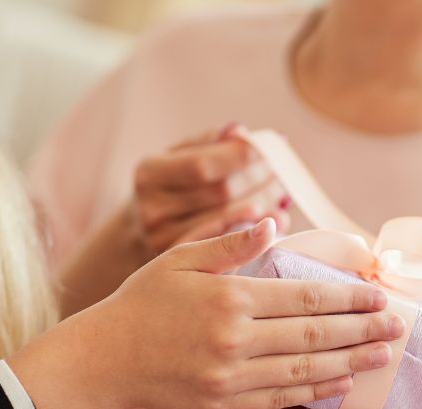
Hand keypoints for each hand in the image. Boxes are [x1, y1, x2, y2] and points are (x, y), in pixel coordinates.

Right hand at [99, 218, 404, 408]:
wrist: (103, 360)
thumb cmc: (142, 302)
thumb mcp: (180, 258)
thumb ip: (230, 242)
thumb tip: (274, 221)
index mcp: (230, 298)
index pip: (306, 296)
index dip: (349, 296)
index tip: (379, 295)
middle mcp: (235, 340)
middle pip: (315, 334)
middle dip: (363, 330)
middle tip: (398, 326)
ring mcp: (231, 377)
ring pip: (306, 369)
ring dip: (351, 362)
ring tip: (384, 355)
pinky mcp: (224, 405)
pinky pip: (281, 398)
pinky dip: (316, 389)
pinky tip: (341, 380)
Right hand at [133, 123, 289, 253]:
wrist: (136, 234)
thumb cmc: (167, 187)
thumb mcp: (175, 158)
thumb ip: (207, 143)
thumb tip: (240, 132)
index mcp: (149, 175)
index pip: (203, 166)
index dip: (241, 157)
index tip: (271, 148)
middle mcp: (152, 210)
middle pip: (220, 193)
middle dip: (259, 179)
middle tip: (284, 171)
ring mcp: (164, 241)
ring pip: (229, 220)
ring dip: (264, 205)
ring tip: (284, 195)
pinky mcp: (183, 264)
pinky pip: (227, 247)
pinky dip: (256, 233)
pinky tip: (274, 224)